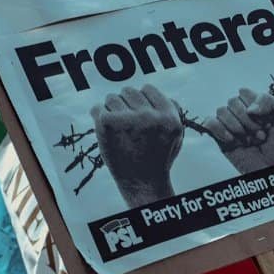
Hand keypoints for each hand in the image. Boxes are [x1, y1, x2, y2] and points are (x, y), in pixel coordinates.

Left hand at [91, 84, 183, 206]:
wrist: (142, 183)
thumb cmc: (158, 158)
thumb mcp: (176, 135)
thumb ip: (171, 111)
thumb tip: (152, 91)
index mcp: (169, 116)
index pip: (148, 89)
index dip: (142, 101)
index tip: (138, 115)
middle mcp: (150, 116)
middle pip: (129, 91)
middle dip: (126, 105)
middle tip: (126, 125)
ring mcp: (128, 120)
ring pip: (112, 98)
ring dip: (112, 111)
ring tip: (117, 130)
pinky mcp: (108, 123)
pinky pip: (97, 108)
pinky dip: (98, 118)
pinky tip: (106, 132)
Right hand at [203, 89, 273, 174]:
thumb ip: (269, 101)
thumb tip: (250, 108)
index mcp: (256, 106)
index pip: (244, 92)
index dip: (254, 105)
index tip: (267, 121)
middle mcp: (241, 114)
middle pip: (232, 101)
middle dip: (248, 120)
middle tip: (260, 134)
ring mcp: (230, 126)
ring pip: (221, 111)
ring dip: (237, 126)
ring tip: (248, 140)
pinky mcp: (220, 139)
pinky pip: (209, 123)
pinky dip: (220, 129)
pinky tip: (233, 140)